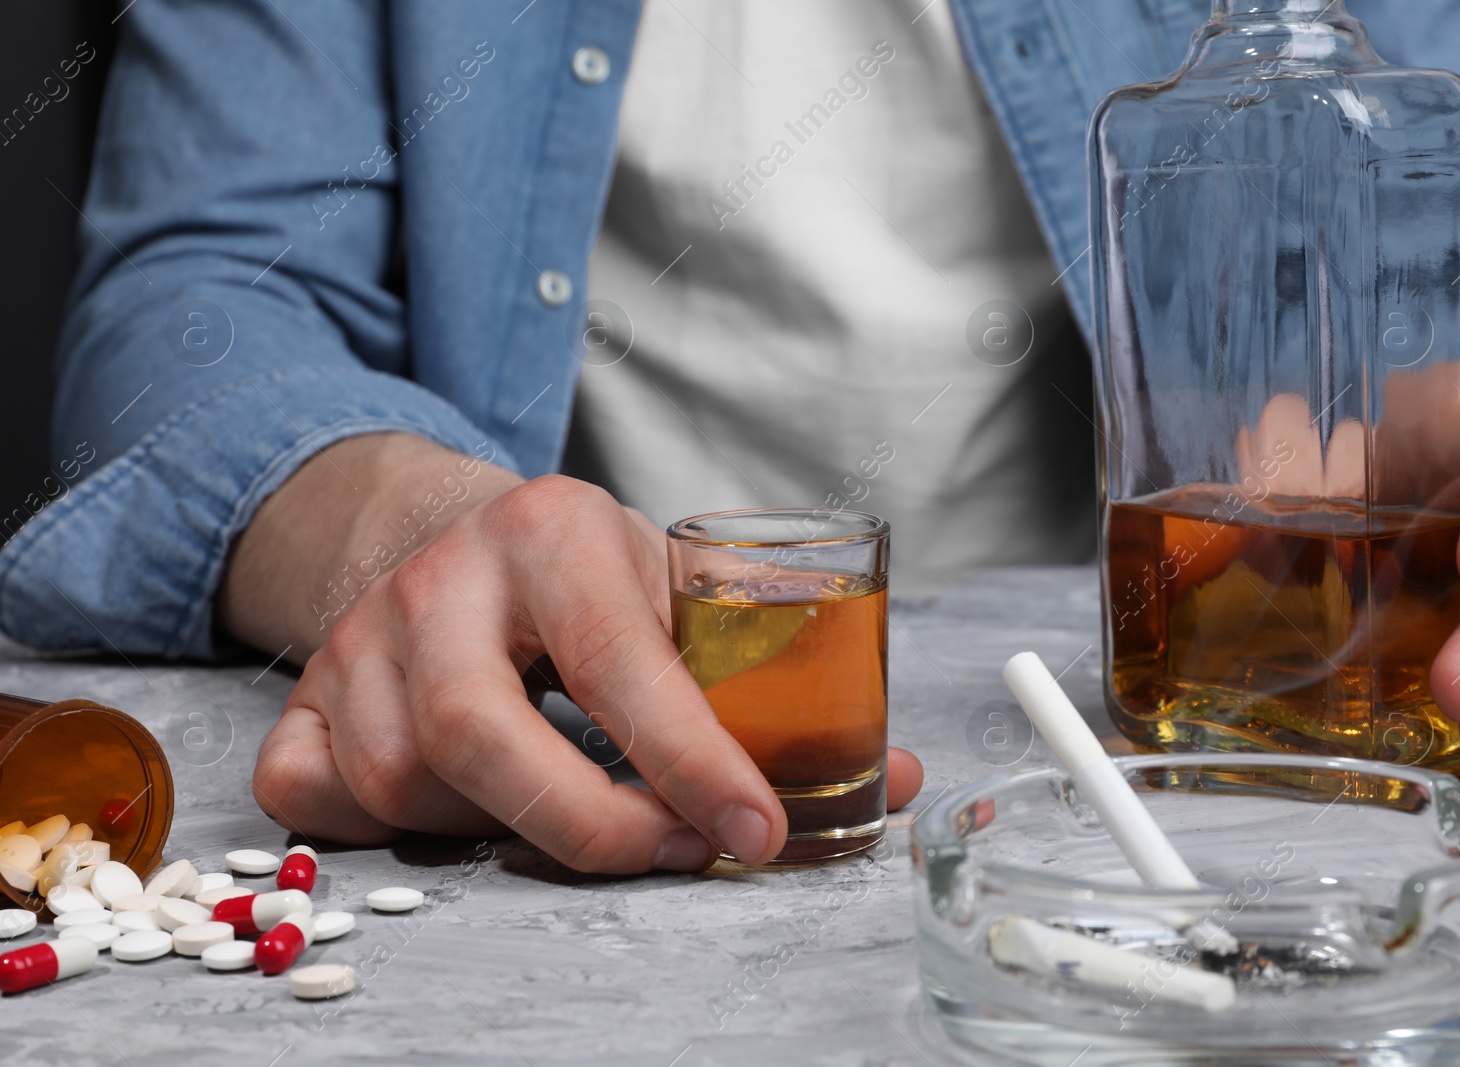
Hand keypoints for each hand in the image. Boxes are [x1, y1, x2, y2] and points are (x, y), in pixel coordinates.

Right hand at [229, 436, 923, 871]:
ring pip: (403, 780)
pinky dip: (381, 828)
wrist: (470, 536)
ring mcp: (357, 635)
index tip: (757, 831)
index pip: (619, 660)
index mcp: (554, 530)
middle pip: (478, 734)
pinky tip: (455, 802)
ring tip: (570, 804)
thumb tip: (891, 779)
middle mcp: (441, 575)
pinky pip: (312, 796)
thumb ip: (777, 688)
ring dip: (503, 827)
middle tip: (670, 851)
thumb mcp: (683, 593)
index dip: (692, 759)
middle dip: (586, 825)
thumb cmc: (592, 579)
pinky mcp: (302, 690)